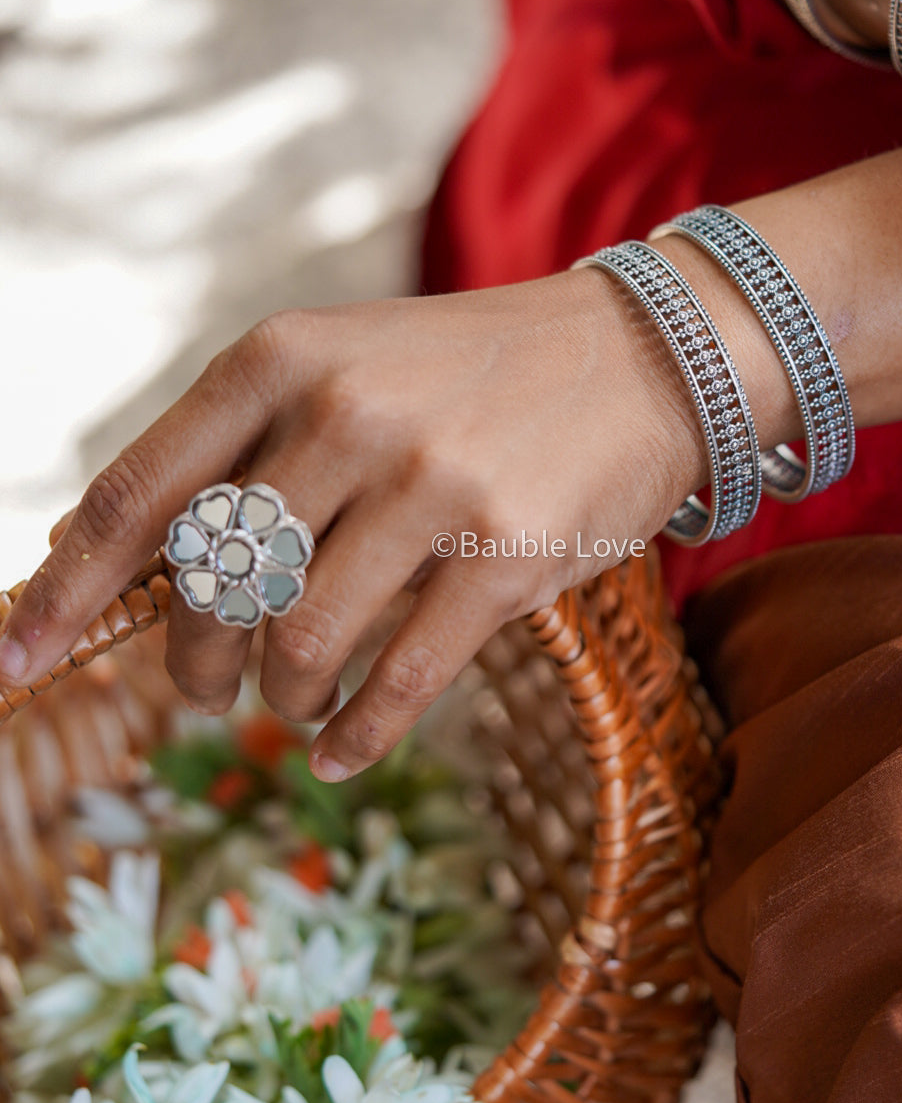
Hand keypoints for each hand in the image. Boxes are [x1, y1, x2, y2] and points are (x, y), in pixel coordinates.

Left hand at [0, 274, 704, 778]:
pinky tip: (342, 748)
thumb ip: (230, 449)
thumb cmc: (464, 375)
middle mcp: (345, 416)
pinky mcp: (506, 553)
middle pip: (211, 588)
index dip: (62, 590)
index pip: (138, 494)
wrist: (638, 354)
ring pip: (299, 645)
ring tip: (295, 699)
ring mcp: (431, 485)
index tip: (15, 660)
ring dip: (280, 698)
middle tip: (207, 683)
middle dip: (192, 662)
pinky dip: (355, 734)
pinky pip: (400, 680)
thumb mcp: (337, 367)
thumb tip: (92, 548)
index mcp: (282, 361)